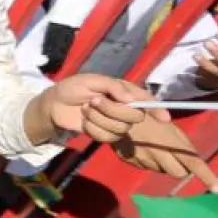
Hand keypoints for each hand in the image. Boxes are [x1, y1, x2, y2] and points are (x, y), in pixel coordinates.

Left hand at [40, 75, 170, 138]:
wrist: (54, 104)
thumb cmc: (73, 87)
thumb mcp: (91, 80)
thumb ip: (113, 86)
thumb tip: (131, 100)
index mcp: (124, 92)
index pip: (146, 101)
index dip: (156, 109)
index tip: (164, 119)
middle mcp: (123, 108)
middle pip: (134, 117)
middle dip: (114, 110)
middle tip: (95, 101)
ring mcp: (114, 123)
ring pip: (120, 128)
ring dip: (99, 118)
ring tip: (86, 109)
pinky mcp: (104, 134)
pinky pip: (107, 137)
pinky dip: (93, 128)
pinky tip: (85, 121)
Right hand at [105, 117, 217, 188]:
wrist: (109, 111)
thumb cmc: (142, 111)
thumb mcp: (166, 124)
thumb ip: (179, 141)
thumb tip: (191, 157)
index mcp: (170, 142)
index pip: (193, 163)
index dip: (207, 177)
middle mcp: (158, 154)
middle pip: (178, 172)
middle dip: (180, 167)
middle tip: (175, 156)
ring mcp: (143, 159)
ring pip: (161, 170)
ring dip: (162, 162)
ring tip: (153, 146)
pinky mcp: (131, 161)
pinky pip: (145, 166)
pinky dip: (147, 160)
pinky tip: (139, 147)